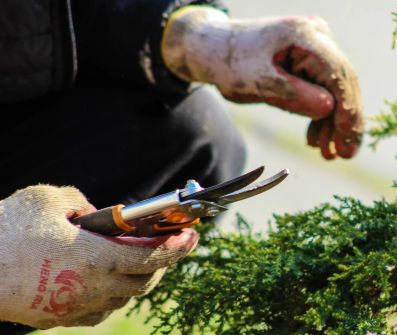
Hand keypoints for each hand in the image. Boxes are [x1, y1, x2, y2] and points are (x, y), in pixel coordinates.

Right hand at [0, 185, 197, 328]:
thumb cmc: (8, 232)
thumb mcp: (50, 199)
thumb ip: (83, 203)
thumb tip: (98, 214)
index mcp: (99, 259)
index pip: (154, 257)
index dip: (178, 247)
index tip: (193, 236)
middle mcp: (95, 288)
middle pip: (145, 281)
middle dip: (163, 263)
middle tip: (169, 245)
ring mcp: (77, 307)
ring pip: (123, 298)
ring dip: (138, 280)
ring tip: (140, 260)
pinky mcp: (59, 318)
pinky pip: (99, 310)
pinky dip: (112, 295)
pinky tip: (108, 282)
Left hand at [162, 7, 362, 158]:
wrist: (215, 50)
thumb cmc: (231, 63)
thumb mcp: (258, 83)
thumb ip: (293, 95)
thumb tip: (329, 109)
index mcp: (304, 35)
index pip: (337, 73)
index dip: (347, 108)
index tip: (348, 138)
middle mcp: (317, 36)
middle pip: (343, 81)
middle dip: (345, 121)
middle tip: (345, 154)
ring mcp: (317, 46)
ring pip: (336, 89)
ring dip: (333, 123)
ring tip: (328, 153)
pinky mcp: (312, 60)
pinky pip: (325, 89)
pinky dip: (322, 115)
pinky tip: (317, 139)